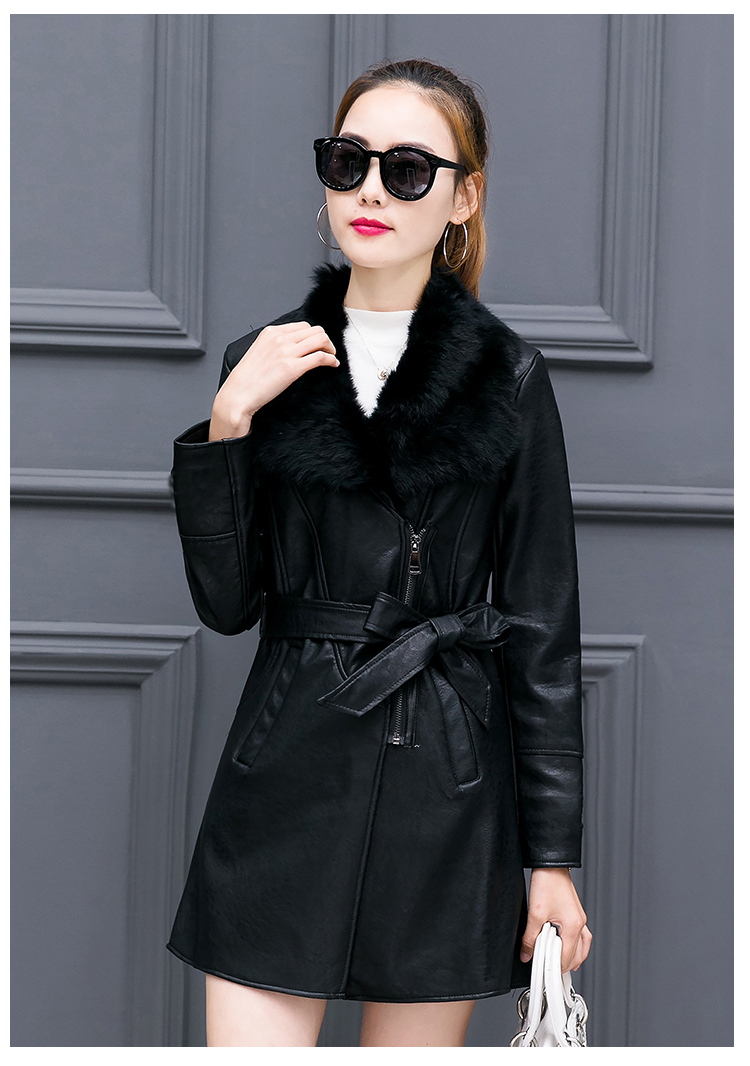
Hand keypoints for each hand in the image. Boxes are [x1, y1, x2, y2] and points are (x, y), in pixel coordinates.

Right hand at [209, 321, 339, 439]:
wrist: (238, 395)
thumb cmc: (246, 379)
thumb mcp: (259, 352)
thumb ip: (275, 345)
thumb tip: (293, 347)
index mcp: (270, 332)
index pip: (302, 325)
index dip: (313, 335)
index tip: (317, 344)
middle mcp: (279, 338)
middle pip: (314, 330)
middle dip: (325, 340)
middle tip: (328, 351)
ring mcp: (286, 352)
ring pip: (321, 339)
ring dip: (330, 348)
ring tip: (331, 357)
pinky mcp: (292, 368)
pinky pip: (320, 357)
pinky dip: (330, 360)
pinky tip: (332, 365)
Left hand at [520, 868, 591, 972]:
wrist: (551, 865)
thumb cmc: (547, 883)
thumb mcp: (535, 913)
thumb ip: (530, 937)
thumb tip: (527, 953)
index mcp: (573, 926)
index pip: (566, 958)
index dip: (554, 968)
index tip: (544, 974)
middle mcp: (580, 924)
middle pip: (576, 956)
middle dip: (562, 964)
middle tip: (547, 970)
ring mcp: (579, 919)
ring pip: (581, 948)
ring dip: (570, 958)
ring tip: (558, 965)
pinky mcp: (575, 914)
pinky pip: (580, 937)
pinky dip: (575, 947)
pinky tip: (567, 948)